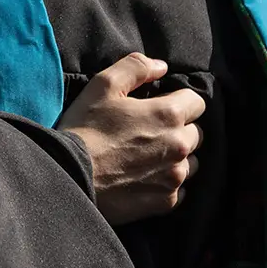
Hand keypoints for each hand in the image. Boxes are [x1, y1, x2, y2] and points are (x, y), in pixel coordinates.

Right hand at [58, 52, 203, 226]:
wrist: (69, 176)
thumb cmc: (85, 128)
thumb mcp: (103, 85)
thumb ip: (136, 67)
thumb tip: (161, 66)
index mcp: (168, 115)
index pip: (197, 102)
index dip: (178, 100)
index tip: (158, 106)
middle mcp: (179, 147)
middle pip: (196, 134)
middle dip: (178, 130)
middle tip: (148, 132)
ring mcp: (174, 177)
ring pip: (191, 163)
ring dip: (176, 158)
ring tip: (147, 157)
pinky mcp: (165, 201)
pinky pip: (179, 190)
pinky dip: (166, 183)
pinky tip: (144, 178)